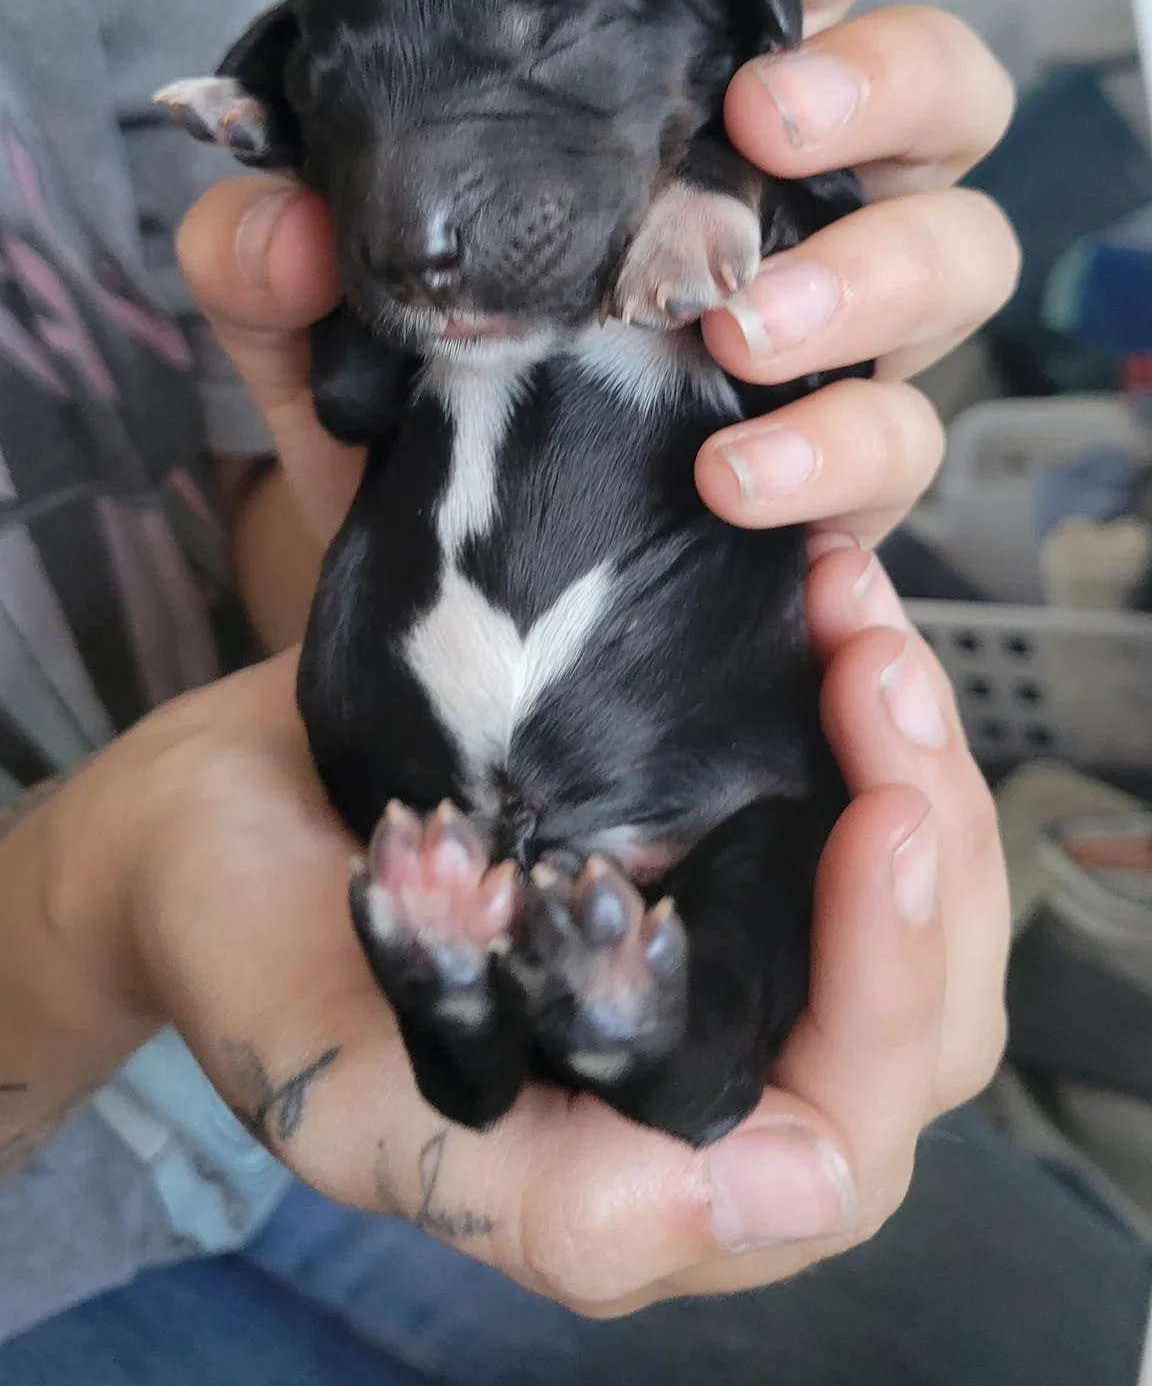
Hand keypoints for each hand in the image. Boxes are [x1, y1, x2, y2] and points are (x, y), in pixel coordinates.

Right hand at [46, 547, 1005, 1316]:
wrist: (196, 816)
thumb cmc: (250, 961)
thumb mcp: (354, 1103)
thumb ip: (547, 1199)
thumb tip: (786, 1198)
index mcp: (661, 1166)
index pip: (856, 1118)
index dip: (892, 981)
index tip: (878, 814)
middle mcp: (724, 1061)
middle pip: (927, 998)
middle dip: (933, 828)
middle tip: (877, 663)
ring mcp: (728, 939)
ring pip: (911, 885)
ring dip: (912, 745)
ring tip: (856, 603)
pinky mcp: (715, 833)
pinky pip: (844, 784)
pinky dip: (856, 692)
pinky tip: (827, 588)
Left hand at [178, 0, 1018, 554]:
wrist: (430, 577)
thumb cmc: (408, 404)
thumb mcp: (305, 321)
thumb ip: (268, 257)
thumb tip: (285, 223)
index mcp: (688, 126)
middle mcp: (791, 212)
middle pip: (944, 95)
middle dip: (886, 82)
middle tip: (761, 120)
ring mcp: (834, 339)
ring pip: (963, 258)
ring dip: (877, 276)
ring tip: (743, 328)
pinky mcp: (840, 474)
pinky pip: (900, 452)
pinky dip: (840, 466)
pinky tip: (745, 493)